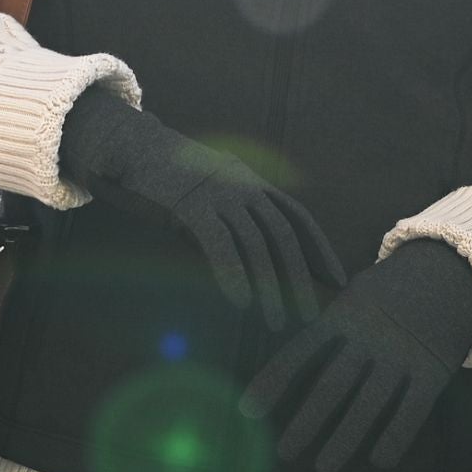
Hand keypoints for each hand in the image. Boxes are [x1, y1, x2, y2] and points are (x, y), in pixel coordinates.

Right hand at [58, 82, 344, 328]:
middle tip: (312, 315)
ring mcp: (220, 192)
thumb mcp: (212, 206)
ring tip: (276, 322)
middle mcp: (244, 186)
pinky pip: (219, 242)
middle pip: (284, 233)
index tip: (336, 280)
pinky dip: (233, 272)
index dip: (319, 248)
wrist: (135, 150)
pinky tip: (241, 302)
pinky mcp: (192, 203)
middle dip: (301, 276)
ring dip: (269, 285)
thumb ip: (233, 231)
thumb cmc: (174, 185)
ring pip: (256, 241)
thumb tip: (256, 272)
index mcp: (254, 184)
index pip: (298, 217)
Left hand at [240, 237, 471, 471]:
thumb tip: (295, 354)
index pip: (301, 352)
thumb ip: (333, 323)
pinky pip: (410, 411)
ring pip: (367, 405)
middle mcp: (369, 336)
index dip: (273, 381)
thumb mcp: (358, 291)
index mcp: (344, 314)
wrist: (453, 268)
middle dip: (306, 422)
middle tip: (285, 454)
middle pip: (332, 386)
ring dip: (343, 439)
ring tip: (324, 468)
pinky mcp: (432, 369)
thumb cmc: (396, 286)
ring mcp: (401, 354)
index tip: (247, 411)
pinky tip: (379, 460)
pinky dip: (394, 438)